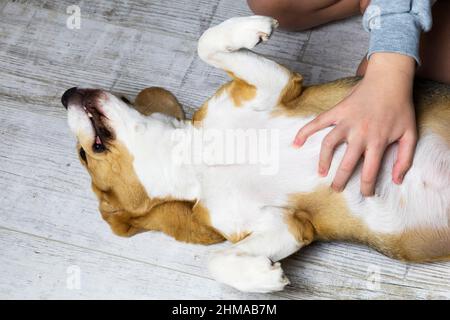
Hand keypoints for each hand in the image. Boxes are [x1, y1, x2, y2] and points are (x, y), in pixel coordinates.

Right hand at [293, 53, 416, 195]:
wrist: (390, 80)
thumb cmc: (400, 107)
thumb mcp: (410, 134)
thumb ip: (405, 158)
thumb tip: (396, 180)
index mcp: (377, 141)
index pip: (369, 171)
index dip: (366, 187)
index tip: (365, 194)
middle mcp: (359, 134)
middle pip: (346, 163)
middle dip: (340, 180)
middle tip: (337, 188)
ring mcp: (346, 122)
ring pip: (328, 145)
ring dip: (323, 160)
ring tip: (321, 172)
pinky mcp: (337, 112)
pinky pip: (317, 122)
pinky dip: (305, 132)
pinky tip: (297, 143)